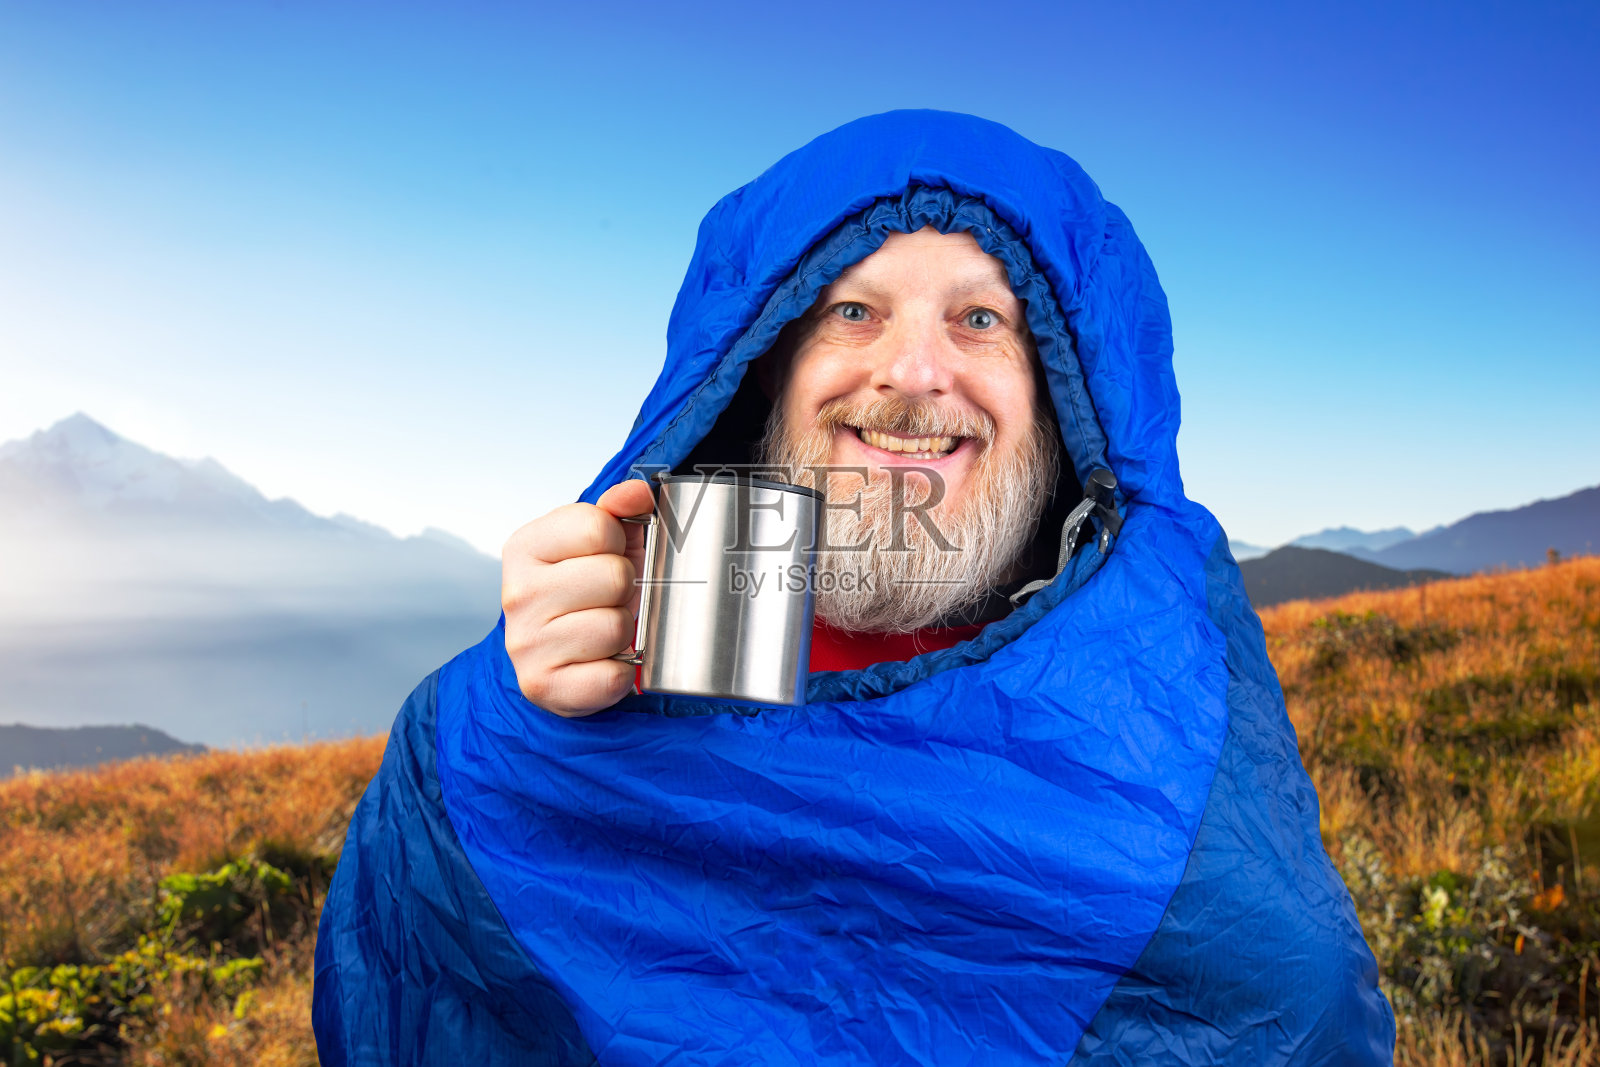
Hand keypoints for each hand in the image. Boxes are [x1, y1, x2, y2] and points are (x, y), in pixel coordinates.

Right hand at [501, 479, 654, 716]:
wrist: (557, 658)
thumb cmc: (584, 594)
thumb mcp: (599, 543)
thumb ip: (618, 510)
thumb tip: (637, 494)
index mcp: (525, 547)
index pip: (598, 527)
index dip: (618, 543)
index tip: (606, 558)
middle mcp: (516, 594)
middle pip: (613, 576)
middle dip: (624, 590)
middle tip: (607, 601)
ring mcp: (525, 644)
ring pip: (616, 626)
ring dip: (623, 631)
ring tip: (603, 632)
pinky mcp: (542, 686)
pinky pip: (612, 676)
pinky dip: (619, 672)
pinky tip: (602, 662)